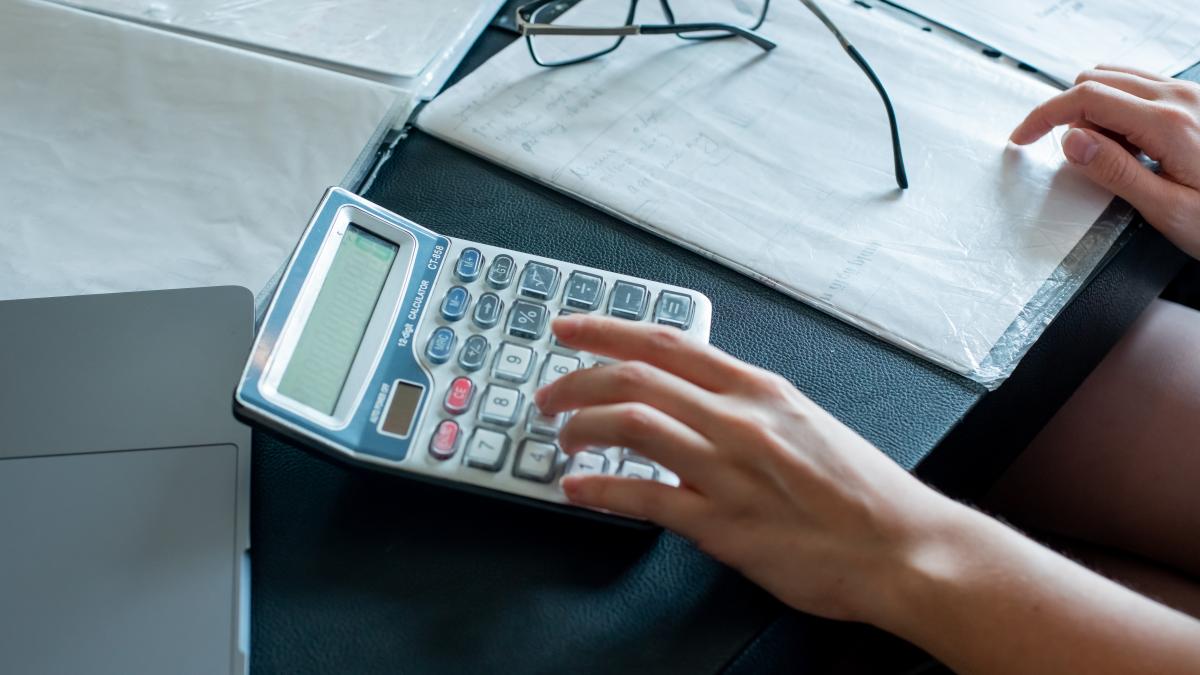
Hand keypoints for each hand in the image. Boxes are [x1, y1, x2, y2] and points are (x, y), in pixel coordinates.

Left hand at [534, 314, 953, 622]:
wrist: (905, 549)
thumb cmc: (861, 492)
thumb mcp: (802, 424)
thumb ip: (743, 408)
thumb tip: (690, 404)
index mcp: (759, 390)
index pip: (666, 342)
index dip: (605, 329)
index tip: (568, 327)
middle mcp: (740, 421)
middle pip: (635, 377)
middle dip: (575, 379)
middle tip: (548, 392)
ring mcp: (730, 471)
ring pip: (632, 424)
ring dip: (581, 426)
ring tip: (561, 437)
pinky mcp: (724, 526)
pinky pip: (645, 498)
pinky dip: (600, 490)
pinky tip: (577, 489)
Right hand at [1011, 64, 1199, 258]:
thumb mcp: (1166, 209)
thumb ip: (1115, 171)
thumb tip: (1071, 139)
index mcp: (1167, 124)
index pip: (1086, 98)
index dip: (1044, 115)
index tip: (1022, 137)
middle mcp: (1179, 99)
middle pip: (1097, 80)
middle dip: (1068, 113)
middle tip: (1069, 156)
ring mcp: (1190, 96)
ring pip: (1117, 78)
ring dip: (1092, 108)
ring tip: (1101, 154)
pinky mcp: (1194, 102)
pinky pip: (1140, 87)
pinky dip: (1116, 106)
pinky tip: (1125, 142)